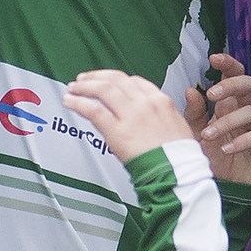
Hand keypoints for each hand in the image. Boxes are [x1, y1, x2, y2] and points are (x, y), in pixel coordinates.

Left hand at [63, 70, 192, 164]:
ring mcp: (130, 116)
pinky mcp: (117, 131)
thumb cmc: (179, 158)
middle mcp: (145, 104)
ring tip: (73, 88)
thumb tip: (151, 118)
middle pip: (116, 80)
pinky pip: (93, 111)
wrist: (178, 174)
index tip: (109, 81)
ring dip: (85, 87)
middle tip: (85, 79)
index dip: (118, 79)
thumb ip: (162, 118)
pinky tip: (70, 102)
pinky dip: (78, 103)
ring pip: (103, 90)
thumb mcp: (179, 128)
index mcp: (161, 101)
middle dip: (97, 77)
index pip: (135, 81)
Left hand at [189, 53, 250, 186]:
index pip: (233, 76)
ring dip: (227, 122)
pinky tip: (226, 148)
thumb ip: (194, 114)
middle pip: (248, 85)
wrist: (229, 188)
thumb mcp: (198, 134)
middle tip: (212, 94)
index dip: (228, 65)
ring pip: (250, 112)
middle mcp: (245, 111)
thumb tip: (190, 90)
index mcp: (229, 105)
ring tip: (208, 136)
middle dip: (231, 85)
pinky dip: (241, 141)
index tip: (214, 58)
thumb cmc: (215, 157)